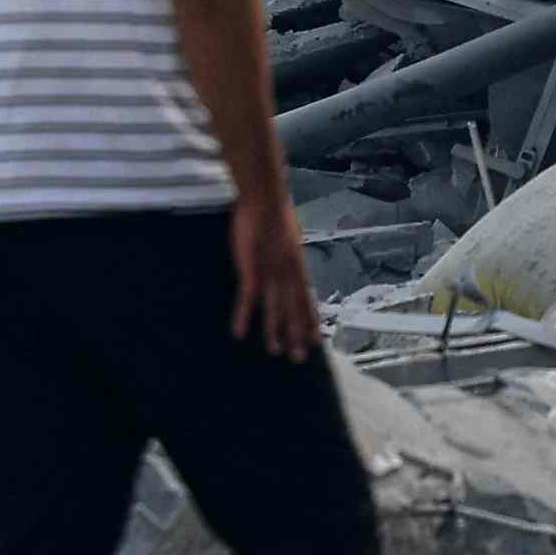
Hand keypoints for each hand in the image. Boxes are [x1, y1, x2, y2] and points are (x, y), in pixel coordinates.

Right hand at [228, 189, 320, 361]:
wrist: (264, 196)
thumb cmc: (273, 210)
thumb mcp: (289, 234)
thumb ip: (290, 250)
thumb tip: (292, 257)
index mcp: (297, 265)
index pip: (307, 299)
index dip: (311, 321)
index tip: (317, 340)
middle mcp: (288, 273)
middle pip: (293, 310)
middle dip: (296, 334)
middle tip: (299, 358)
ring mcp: (270, 272)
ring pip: (274, 309)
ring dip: (274, 332)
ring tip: (274, 351)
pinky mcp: (251, 268)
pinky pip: (248, 298)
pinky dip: (243, 316)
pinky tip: (238, 332)